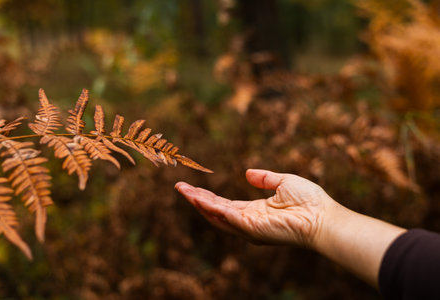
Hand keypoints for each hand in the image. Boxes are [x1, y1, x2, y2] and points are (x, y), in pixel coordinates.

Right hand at [175, 169, 334, 247]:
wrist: (323, 216)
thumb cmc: (309, 201)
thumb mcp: (283, 182)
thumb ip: (264, 178)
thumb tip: (246, 173)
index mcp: (255, 211)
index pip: (225, 204)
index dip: (208, 196)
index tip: (193, 187)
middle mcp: (248, 221)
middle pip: (215, 211)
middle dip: (197, 199)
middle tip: (179, 187)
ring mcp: (249, 227)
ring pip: (217, 216)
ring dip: (199, 203)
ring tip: (183, 191)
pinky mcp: (252, 229)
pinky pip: (228, 218)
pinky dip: (212, 209)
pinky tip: (199, 199)